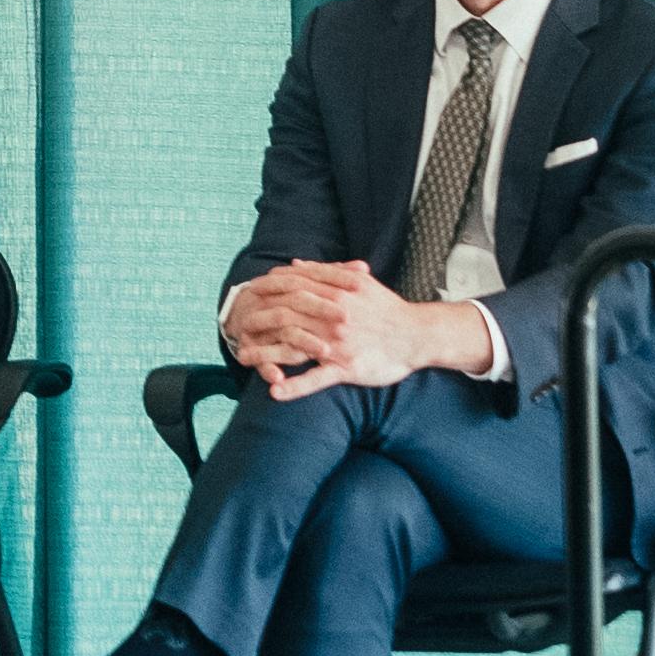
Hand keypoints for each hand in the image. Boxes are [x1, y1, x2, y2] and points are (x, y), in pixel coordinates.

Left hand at [229, 261, 486, 399]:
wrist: (418, 335)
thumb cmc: (387, 308)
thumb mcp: (359, 283)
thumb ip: (326, 272)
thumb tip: (294, 264)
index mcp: (335, 295)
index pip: (290, 290)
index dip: (265, 293)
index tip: (247, 297)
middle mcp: (333, 318)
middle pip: (285, 317)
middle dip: (256, 322)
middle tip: (235, 328)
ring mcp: (338, 344)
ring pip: (294, 348)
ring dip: (264, 355)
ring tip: (242, 359)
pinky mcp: (347, 368)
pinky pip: (317, 379)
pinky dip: (294, 386)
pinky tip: (274, 391)